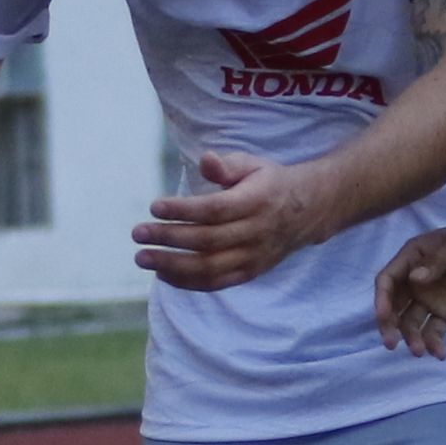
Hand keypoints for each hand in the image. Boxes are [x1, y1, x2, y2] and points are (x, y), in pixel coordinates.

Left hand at [134, 150, 338, 291]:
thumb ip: (227, 165)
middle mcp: (256, 232)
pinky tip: (162, 274)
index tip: (154, 207)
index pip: (214, 210)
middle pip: (207, 241)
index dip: (183, 210)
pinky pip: (216, 283)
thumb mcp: (253, 164)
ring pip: (209, 267)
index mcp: (256, 201)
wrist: (308, 211)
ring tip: (143, 257)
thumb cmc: (269, 183)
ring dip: (172, 265)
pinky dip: (187, 282)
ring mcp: (253, 257)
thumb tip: (205, 161)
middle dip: (169, 238)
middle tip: (138, 234)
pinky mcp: (250, 273)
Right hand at [372, 219, 445, 356]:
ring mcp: (431, 298)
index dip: (382, 299)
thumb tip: (414, 280)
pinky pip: (434, 331)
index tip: (384, 318)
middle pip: (394, 305)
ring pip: (411, 322)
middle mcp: (416, 280)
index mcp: (413, 257)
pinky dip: (434, 343)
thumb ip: (438, 261)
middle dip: (390, 325)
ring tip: (421, 352)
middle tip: (391, 345)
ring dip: (412, 338)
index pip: (388, 280)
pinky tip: (440, 354)